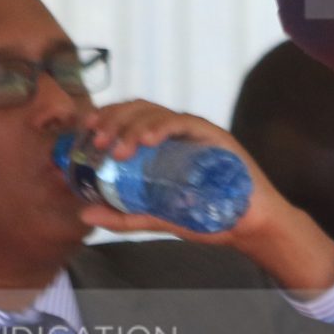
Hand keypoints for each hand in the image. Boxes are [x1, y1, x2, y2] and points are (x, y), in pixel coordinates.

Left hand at [69, 100, 333, 294]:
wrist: (249, 224)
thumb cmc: (208, 217)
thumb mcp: (156, 217)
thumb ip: (124, 216)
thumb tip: (84, 213)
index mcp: (162, 143)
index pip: (128, 117)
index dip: (104, 118)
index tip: (84, 133)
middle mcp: (176, 131)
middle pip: (137, 109)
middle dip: (112, 120)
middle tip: (95, 141)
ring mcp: (195, 131)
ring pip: (156, 112)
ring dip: (131, 125)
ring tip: (117, 149)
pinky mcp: (213, 135)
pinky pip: (183, 121)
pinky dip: (161, 127)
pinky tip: (145, 142)